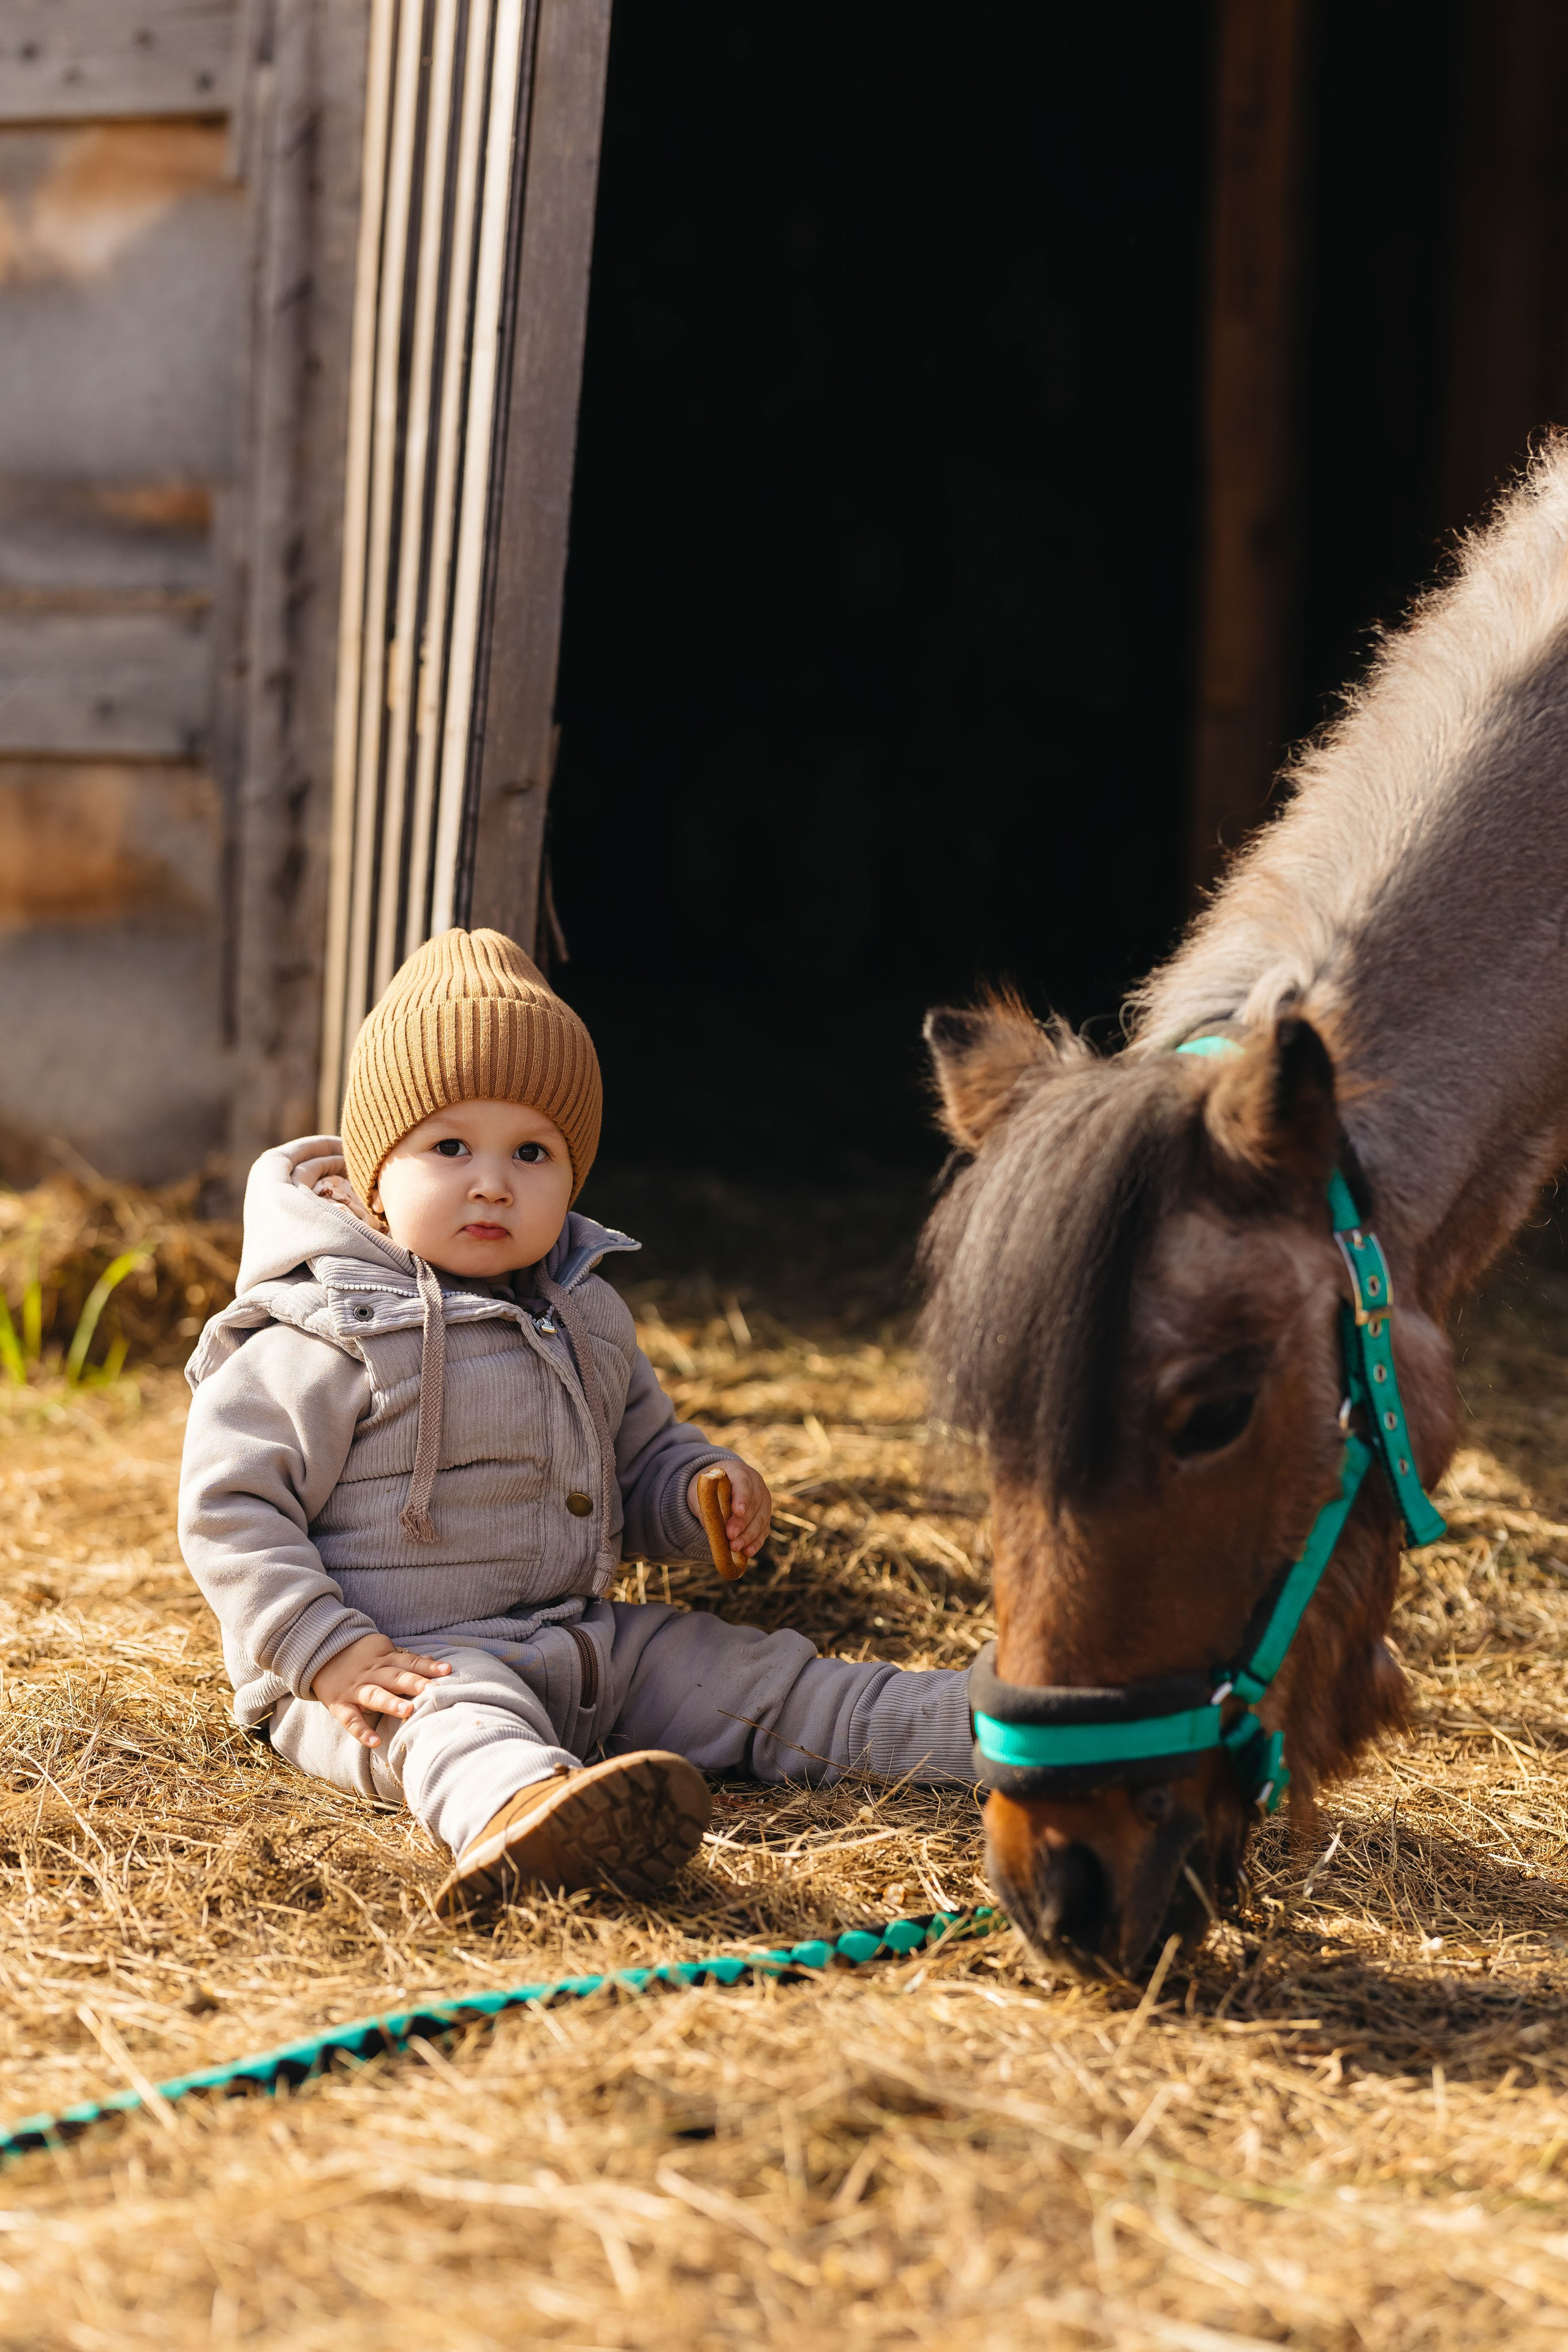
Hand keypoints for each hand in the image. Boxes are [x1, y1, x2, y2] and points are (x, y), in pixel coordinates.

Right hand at [310, 1633, 451, 1749]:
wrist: (320, 1652)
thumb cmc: (360, 1656)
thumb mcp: (382, 1651)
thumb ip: (405, 1659)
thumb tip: (433, 1662)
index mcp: (383, 1659)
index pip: (408, 1662)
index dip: (427, 1666)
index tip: (446, 1671)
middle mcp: (371, 1673)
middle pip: (395, 1677)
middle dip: (414, 1684)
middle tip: (432, 1691)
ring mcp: (355, 1689)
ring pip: (374, 1695)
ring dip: (391, 1702)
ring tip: (408, 1711)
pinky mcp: (340, 1704)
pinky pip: (350, 1719)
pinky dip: (361, 1731)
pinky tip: (374, 1742)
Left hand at [689, 1459, 772, 1559]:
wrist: (720, 1486)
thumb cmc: (711, 1490)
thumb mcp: (703, 1495)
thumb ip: (708, 1510)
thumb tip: (713, 1532)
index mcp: (740, 1472)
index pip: (743, 1484)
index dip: (742, 1498)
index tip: (738, 1512)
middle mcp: (756, 1484)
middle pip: (754, 1504)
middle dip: (742, 1523)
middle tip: (731, 1537)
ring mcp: (764, 1500)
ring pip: (761, 1519)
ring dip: (749, 1535)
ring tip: (736, 1547)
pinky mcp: (765, 1515)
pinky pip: (764, 1529)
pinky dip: (756, 1542)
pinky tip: (748, 1551)